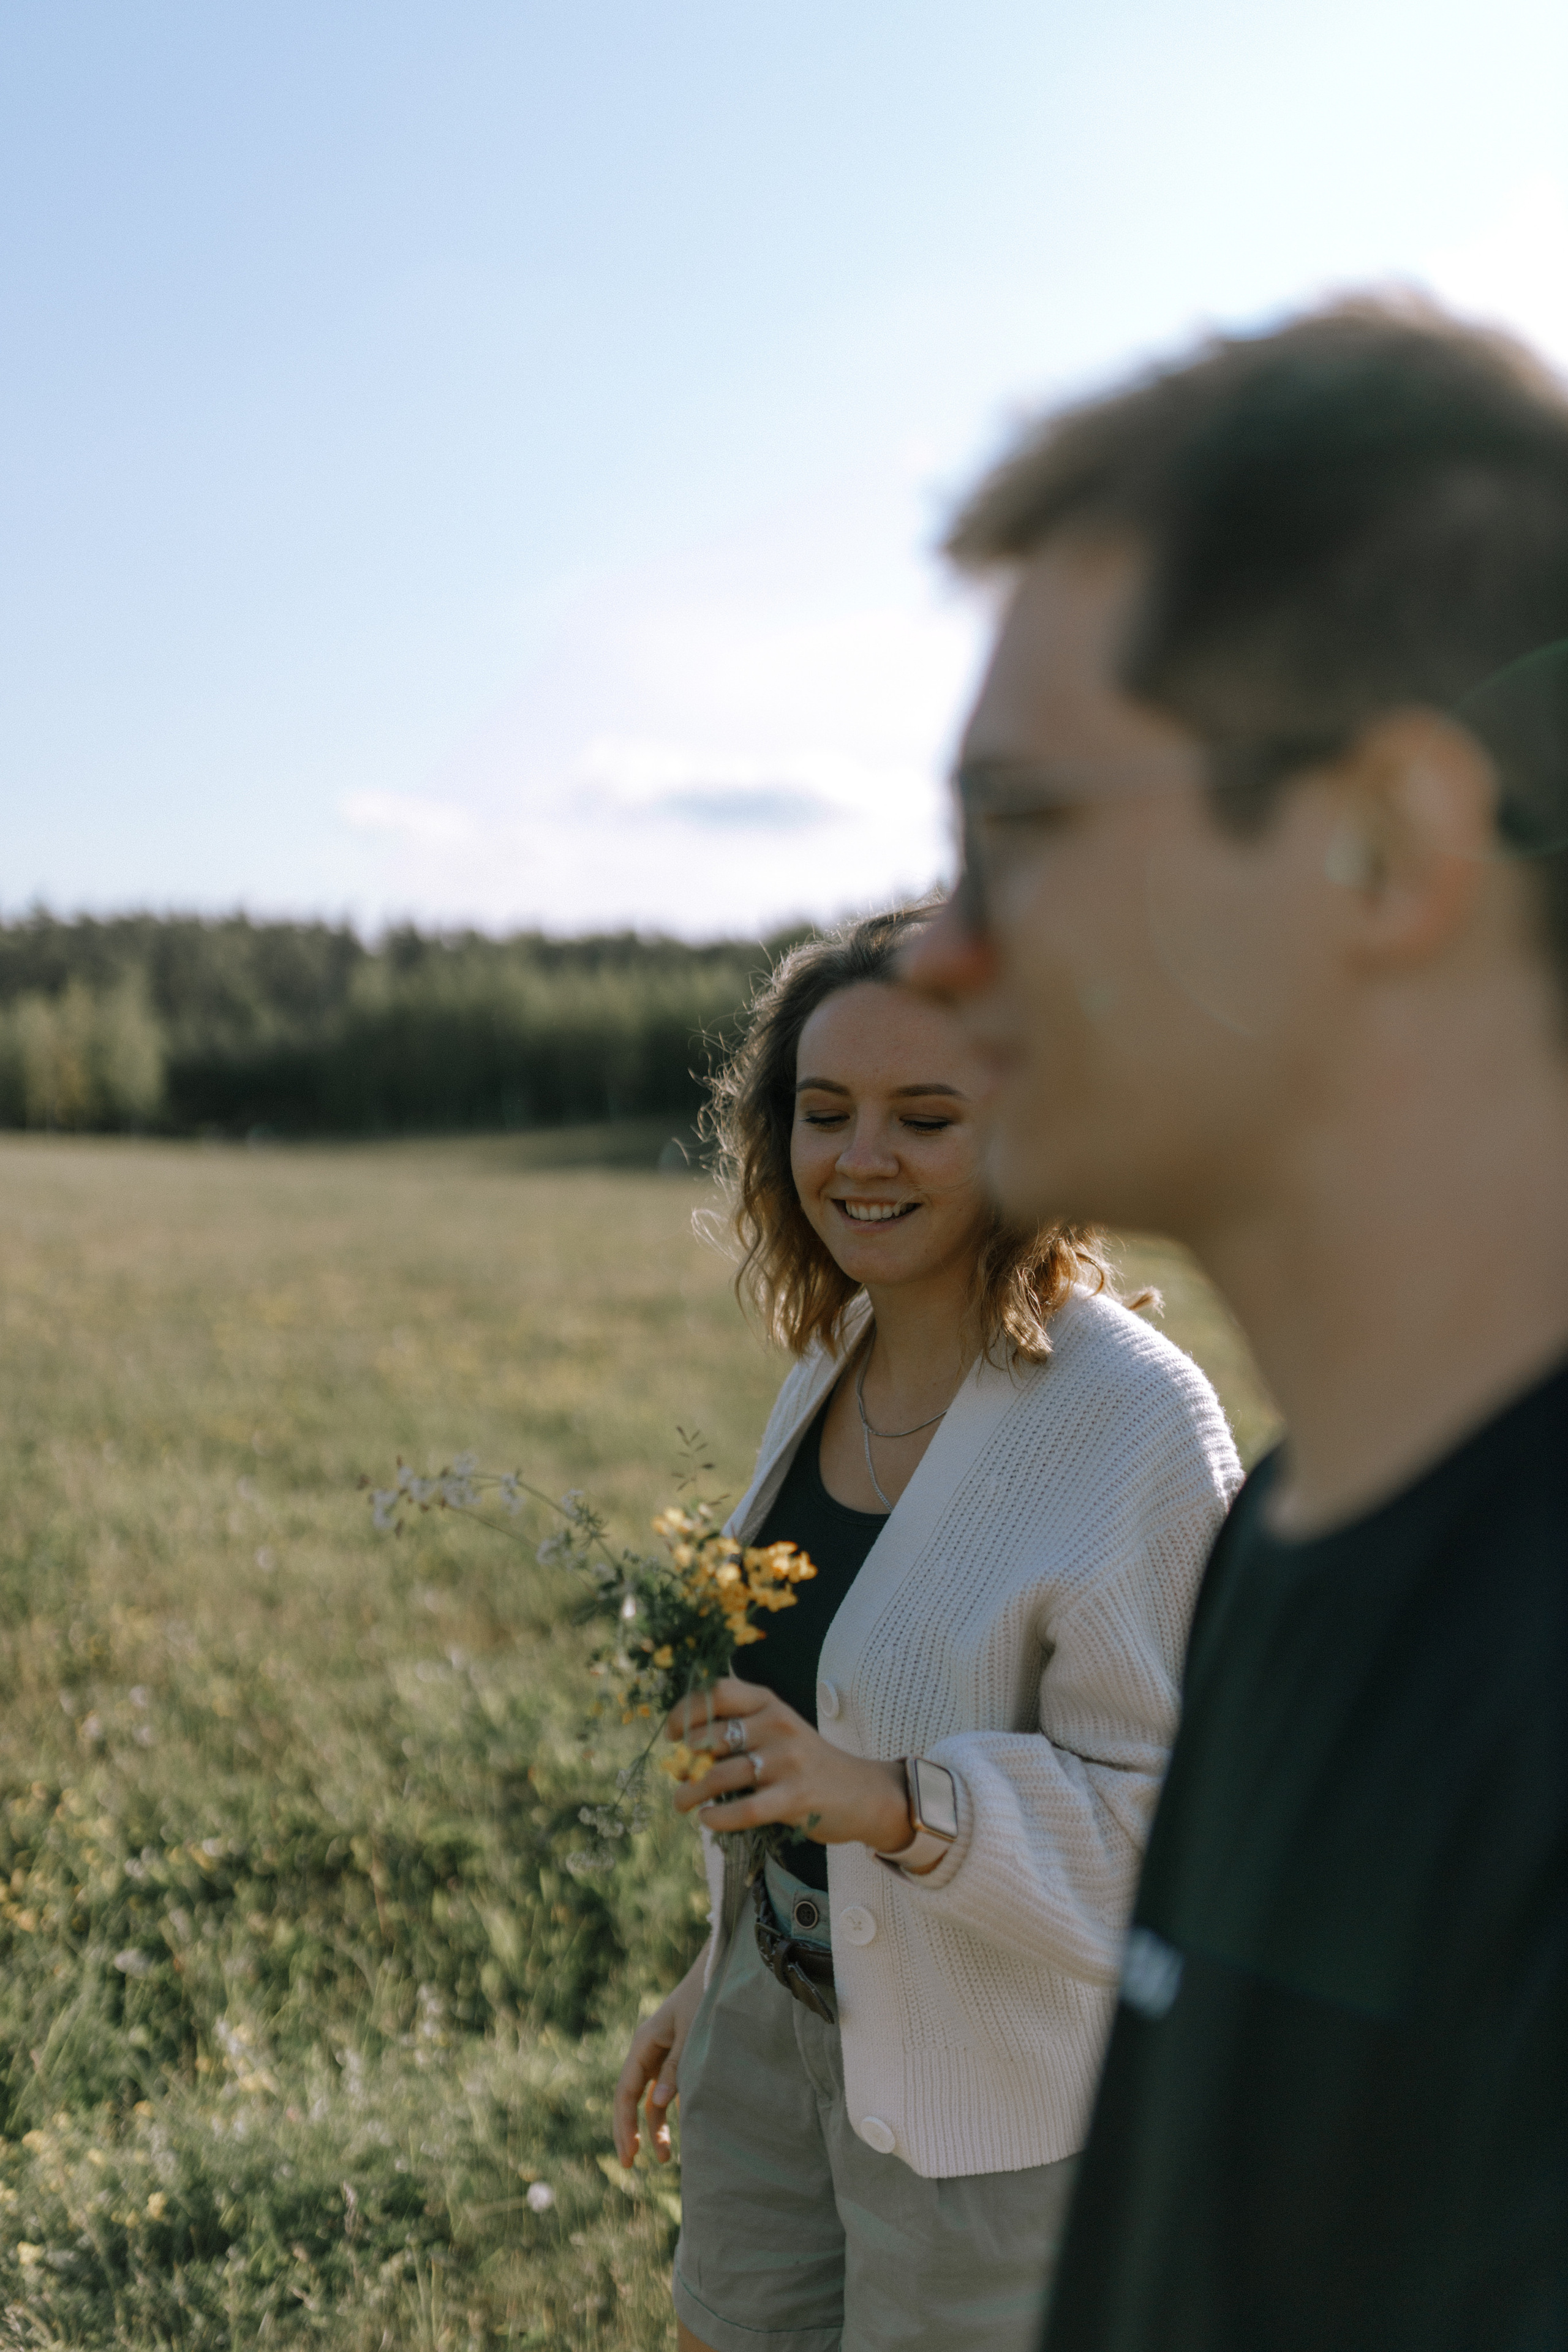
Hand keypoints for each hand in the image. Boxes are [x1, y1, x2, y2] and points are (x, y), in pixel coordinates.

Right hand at [613, 1952, 706, 2166]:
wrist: (718, 1972)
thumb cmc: (704, 1999)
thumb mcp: (691, 2033)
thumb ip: (676, 2068)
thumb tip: (659, 2103)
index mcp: (643, 2043)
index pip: (626, 2092)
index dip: (624, 2125)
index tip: (629, 2154)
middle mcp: (646, 2050)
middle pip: (631, 2098)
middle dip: (629, 2131)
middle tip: (631, 2164)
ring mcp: (659, 2054)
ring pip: (649, 2097)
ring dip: (654, 2126)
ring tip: (664, 2158)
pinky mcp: (675, 2057)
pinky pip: (665, 2090)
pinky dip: (668, 2111)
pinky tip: (676, 2134)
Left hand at [664, 1676, 912, 1852]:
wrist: (862, 1792)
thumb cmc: (806, 1761)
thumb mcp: (777, 1730)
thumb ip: (739, 1729)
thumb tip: (682, 1751)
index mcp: (769, 1703)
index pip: (716, 1693)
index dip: (685, 1712)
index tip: (671, 1735)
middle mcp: (777, 1725)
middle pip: (711, 1737)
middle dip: (685, 1761)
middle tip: (679, 1776)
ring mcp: (787, 1761)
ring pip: (721, 1775)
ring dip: (691, 1792)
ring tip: (681, 1802)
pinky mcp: (796, 1797)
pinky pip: (746, 1809)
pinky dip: (719, 1817)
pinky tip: (708, 1820)